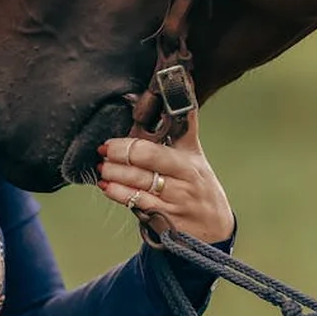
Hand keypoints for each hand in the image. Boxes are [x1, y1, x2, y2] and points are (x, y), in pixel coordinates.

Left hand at [96, 110, 234, 243]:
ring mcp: (174, 201)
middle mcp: (183, 180)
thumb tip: (179, 87)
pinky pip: (137, 204)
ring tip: (102, 168)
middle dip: (119, 156)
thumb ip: (185, 126)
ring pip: (138, 184)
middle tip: (104, 150)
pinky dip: (119, 194)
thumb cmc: (200, 186)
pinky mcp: (164, 220)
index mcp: (189, 161)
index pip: (159, 146)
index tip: (115, 137)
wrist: (214, 228)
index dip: (132, 142)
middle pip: (145, 162)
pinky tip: (108, 188)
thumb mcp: (196, 156)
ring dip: (114, 175)